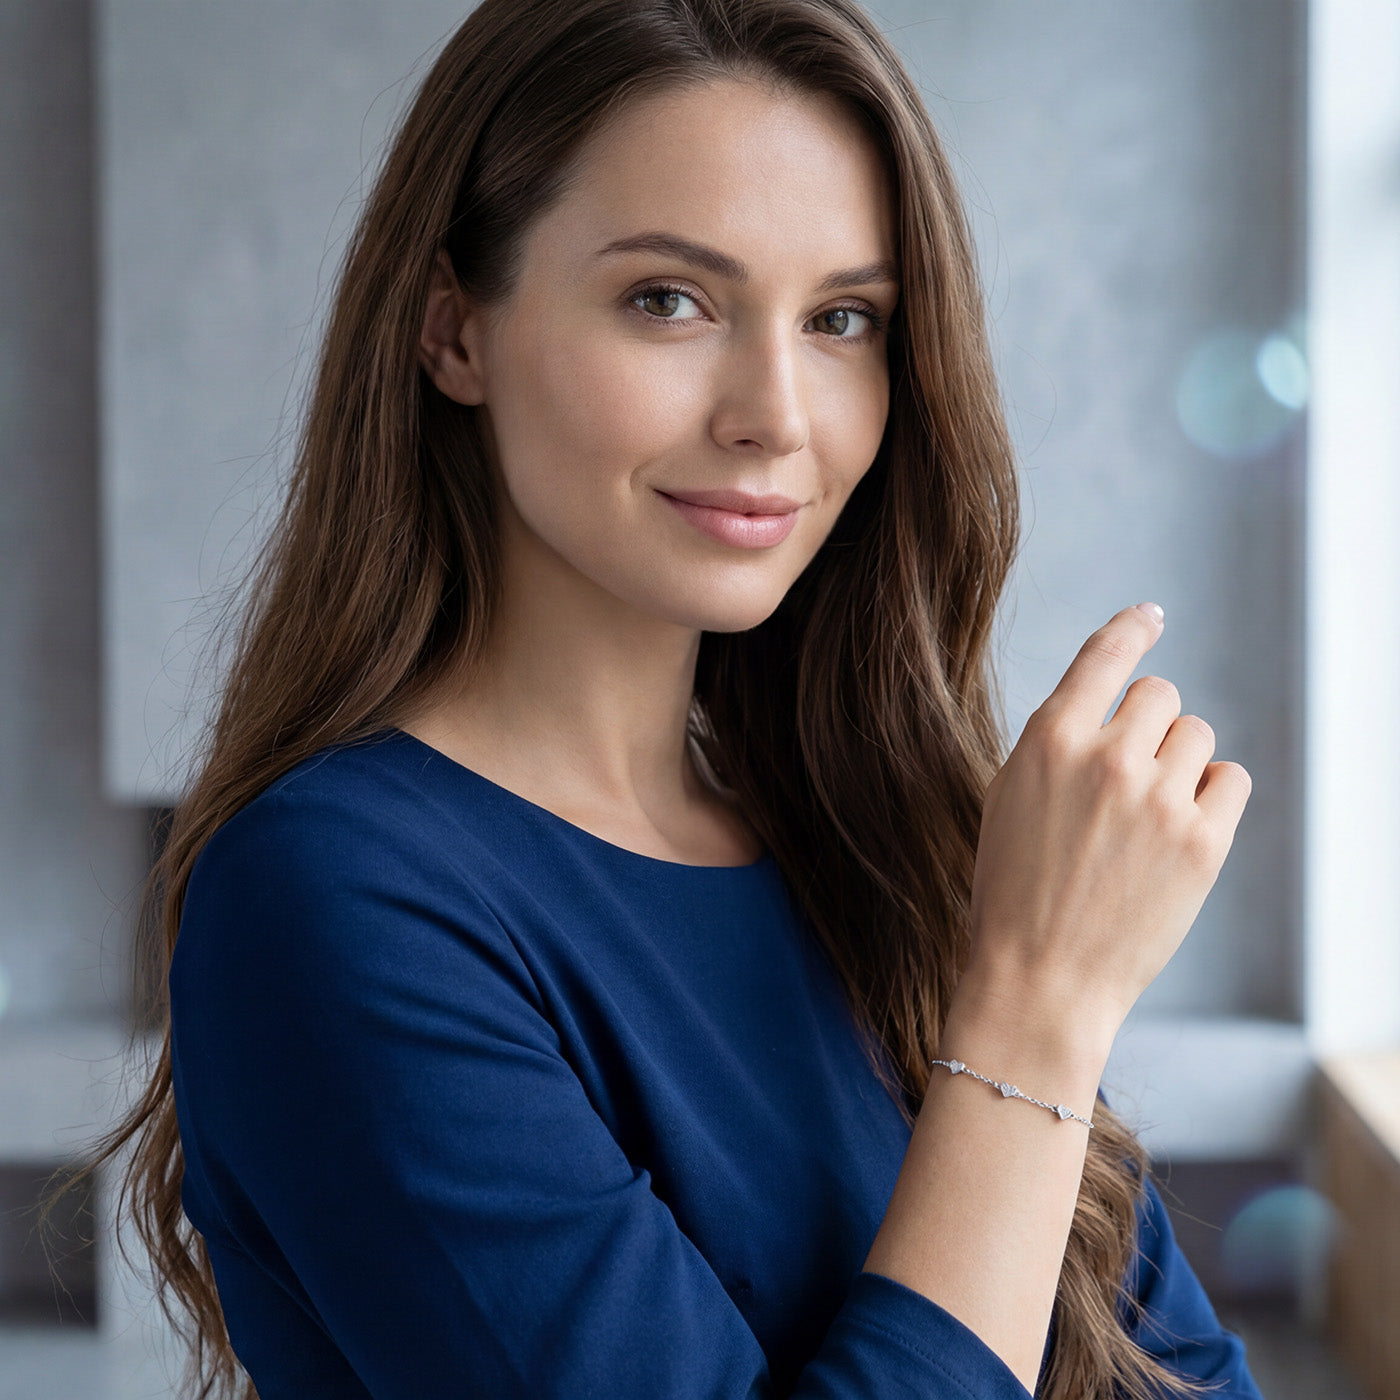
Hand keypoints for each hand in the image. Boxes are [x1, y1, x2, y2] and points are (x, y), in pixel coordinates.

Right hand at [965, 603, 1252, 1035]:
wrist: (1041, 978)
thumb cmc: (1013, 891)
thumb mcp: (1009, 798)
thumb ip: (1057, 744)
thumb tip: (1113, 710)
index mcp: (1049, 742)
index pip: (1105, 656)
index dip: (1132, 629)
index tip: (1150, 616)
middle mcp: (1107, 760)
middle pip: (1160, 696)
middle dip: (1148, 726)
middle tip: (1128, 776)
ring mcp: (1160, 802)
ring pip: (1198, 736)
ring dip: (1180, 762)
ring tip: (1148, 813)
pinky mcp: (1203, 843)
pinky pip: (1232, 779)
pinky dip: (1212, 795)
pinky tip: (1181, 827)